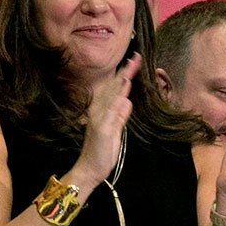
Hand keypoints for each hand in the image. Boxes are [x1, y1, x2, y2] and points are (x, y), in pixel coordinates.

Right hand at [74, 54, 138, 181]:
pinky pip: (111, 114)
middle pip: (114, 88)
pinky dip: (117, 102)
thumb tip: (126, 101)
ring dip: (122, 82)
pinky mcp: (102, 129)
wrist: (90, 168)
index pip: (115, 89)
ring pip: (112, 96)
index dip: (124, 75)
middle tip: (135, 57)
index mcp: (102, 111)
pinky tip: (123, 93)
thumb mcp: (115, 131)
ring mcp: (100, 119)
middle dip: (125, 72)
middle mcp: (99, 111)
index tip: (134, 61)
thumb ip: (120, 116)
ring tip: (130, 67)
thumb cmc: (102, 151)